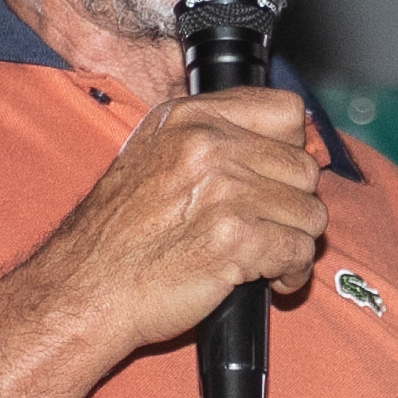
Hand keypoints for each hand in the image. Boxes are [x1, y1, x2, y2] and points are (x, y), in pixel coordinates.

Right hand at [25, 84, 327, 357]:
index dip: (292, 149)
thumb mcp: (151, 155)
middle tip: (272, 226)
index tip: (281, 176)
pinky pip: (300, 252)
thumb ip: (208, 140)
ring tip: (270, 256)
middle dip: (294, 203)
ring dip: (297, 241)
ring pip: (310, 212)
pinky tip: (272, 279)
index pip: (285, 111)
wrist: (87, 287)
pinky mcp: (236, 239)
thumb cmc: (116, 234)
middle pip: (304, 167)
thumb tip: (275, 143)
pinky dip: (293, 273)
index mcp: (190, 118)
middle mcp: (209, 145)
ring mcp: (224, 191)